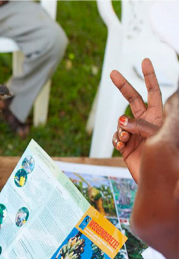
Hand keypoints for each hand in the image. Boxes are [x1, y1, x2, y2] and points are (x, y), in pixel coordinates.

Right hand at [110, 58, 163, 182]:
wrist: (156, 180)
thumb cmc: (164, 158)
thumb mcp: (156, 137)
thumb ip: (139, 125)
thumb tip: (121, 120)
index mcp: (158, 117)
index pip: (153, 92)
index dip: (149, 76)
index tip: (144, 61)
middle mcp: (146, 122)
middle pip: (132, 99)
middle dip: (122, 86)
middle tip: (112, 72)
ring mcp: (134, 133)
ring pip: (120, 121)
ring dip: (119, 129)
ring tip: (125, 140)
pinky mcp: (125, 146)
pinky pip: (115, 137)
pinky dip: (116, 141)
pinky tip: (121, 147)